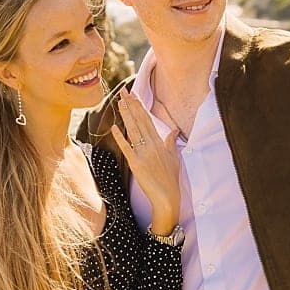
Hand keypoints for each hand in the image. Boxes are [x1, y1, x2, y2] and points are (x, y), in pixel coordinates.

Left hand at [109, 92, 180, 235]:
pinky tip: (115, 127)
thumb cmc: (170, 179)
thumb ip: (171, 142)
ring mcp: (143, 154)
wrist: (167, 197)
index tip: (133, 95)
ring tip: (120, 102)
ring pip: (133, 130)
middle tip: (123, 91)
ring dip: (126, 115)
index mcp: (160, 143)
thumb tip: (174, 130)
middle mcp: (152, 145)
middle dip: (131, 105)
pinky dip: (121, 137)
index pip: (148, 120)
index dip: (140, 107)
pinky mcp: (136, 164)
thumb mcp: (174, 158)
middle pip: (140, 121)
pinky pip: (127, 148)